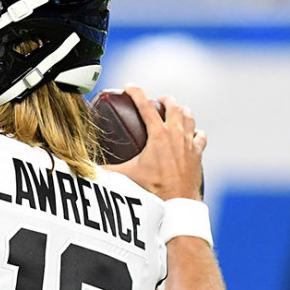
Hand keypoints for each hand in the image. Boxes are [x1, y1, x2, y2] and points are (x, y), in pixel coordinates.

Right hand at [105, 86, 205, 200]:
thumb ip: (106, 171)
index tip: (129, 85)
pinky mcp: (198, 154)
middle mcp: (176, 134)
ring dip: (182, 111)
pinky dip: (196, 132)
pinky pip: (200, 137)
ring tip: (176, 111)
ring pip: (189, 117)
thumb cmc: (152, 189)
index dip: (136, 92)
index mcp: (158, 135)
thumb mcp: (127, 177)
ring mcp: (189, 143)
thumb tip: (88, 168)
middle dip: (165, 99)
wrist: (178, 203)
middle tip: (158, 100)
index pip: (145, 106)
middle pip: (173, 106)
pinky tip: (193, 134)